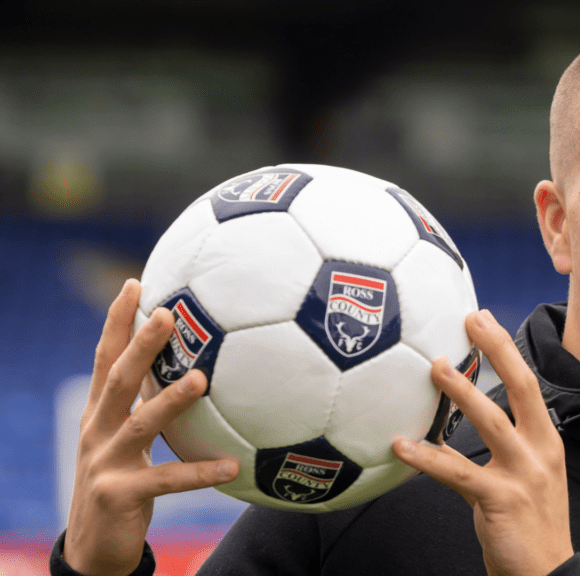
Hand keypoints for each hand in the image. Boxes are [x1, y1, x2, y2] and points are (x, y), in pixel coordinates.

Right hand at [63, 279, 238, 575]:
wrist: (92, 547)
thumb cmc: (122, 484)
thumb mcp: (129, 441)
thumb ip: (151, 407)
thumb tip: (196, 370)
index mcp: (99, 413)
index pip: (106, 357)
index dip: (117, 321)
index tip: (136, 283)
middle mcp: (96, 431)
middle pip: (118, 379)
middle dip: (141, 344)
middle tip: (166, 313)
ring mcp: (104, 462)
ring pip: (140, 424)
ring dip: (171, 400)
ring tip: (202, 379)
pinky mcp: (119, 495)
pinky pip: (167, 481)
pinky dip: (201, 472)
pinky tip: (232, 467)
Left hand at [393, 310, 572, 575]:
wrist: (546, 572)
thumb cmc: (531, 524)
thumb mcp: (528, 476)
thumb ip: (501, 447)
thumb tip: (461, 421)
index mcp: (546, 440)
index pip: (528, 383)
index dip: (506, 349)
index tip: (483, 320)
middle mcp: (540, 450)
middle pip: (520, 387)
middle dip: (496, 349)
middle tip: (470, 320)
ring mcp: (523, 474)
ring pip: (490, 421)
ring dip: (461, 391)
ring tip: (435, 368)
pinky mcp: (500, 500)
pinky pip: (457, 472)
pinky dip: (427, 457)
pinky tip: (402, 446)